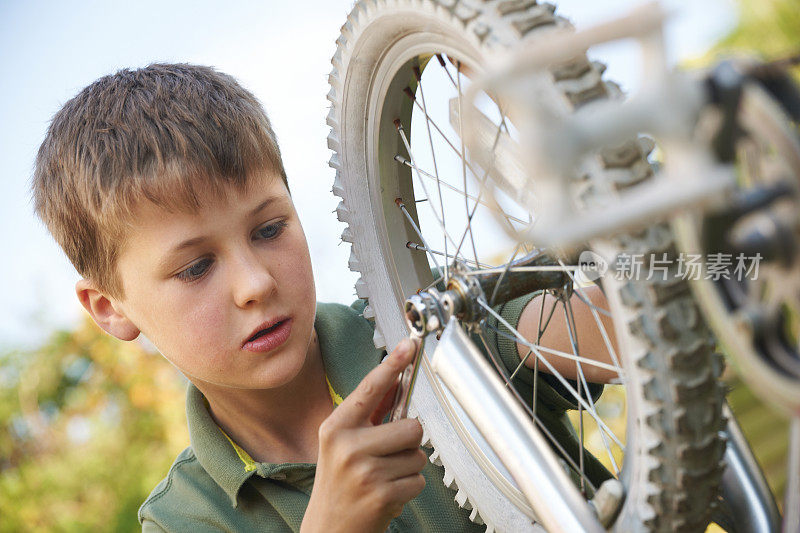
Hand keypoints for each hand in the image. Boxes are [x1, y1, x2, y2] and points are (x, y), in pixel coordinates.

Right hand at [301, 338, 426, 532]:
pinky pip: (418, 480)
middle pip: (411, 426)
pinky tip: (388, 494)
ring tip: (385, 477)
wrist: (329, 529)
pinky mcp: (381, 494)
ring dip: (408, 468)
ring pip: (418, 455)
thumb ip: (370, 415)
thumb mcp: (343, 444)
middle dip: (409, 442)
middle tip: (388, 455)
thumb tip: (398, 382)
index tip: (409, 345)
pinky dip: (409, 488)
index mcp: (336, 427)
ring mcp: (364, 471)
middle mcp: (347, 446)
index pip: (370, 388)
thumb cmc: (340, 483)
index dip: (393, 365)